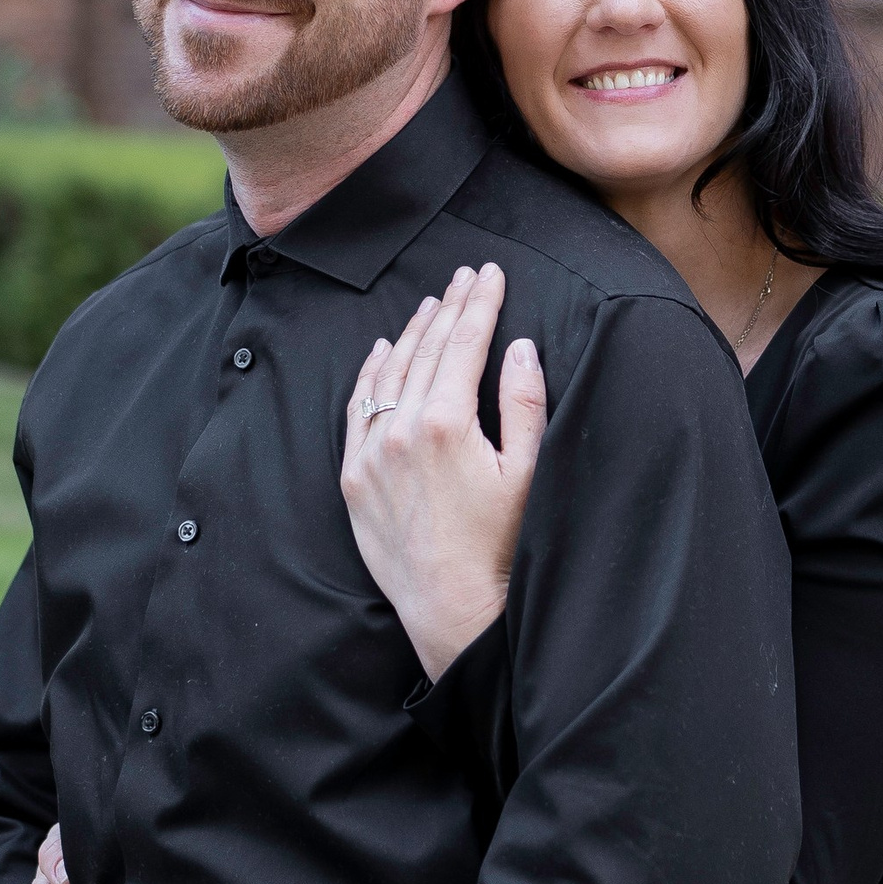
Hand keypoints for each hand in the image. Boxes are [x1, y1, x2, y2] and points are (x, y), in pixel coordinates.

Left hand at [342, 263, 546, 680]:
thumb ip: (524, 404)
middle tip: (464, 276)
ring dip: (411, 334)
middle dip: (449, 309)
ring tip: (431, 304)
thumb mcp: (528, 473)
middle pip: (427, 351)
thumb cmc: (501, 546)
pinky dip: (370, 373)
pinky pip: (357, 409)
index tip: (490, 274)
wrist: (452, 609)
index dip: (480, 304)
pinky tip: (380, 350)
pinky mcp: (354, 477)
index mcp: (448, 423)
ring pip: (388, 373)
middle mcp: (402, 429)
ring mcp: (371, 452)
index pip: (465, 344)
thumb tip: (519, 347)